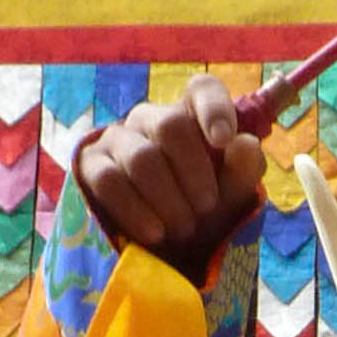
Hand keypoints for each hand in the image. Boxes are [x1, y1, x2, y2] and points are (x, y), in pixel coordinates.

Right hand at [74, 75, 266, 274]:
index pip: (202, 89)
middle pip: (171, 126)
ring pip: (141, 159)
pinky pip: (110, 182)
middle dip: (193, 174)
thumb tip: (245, 143)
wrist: (161, 247)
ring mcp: (118, 139)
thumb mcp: (230, 196)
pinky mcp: (92, 166)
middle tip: (206, 208)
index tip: (223, 139)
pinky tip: (155, 233)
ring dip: (169, 201)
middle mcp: (150, 118)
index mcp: (190, 116)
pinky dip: (137, 211)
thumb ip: (244, 171)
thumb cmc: (200, 211)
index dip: (213, 108)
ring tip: (183, 229)